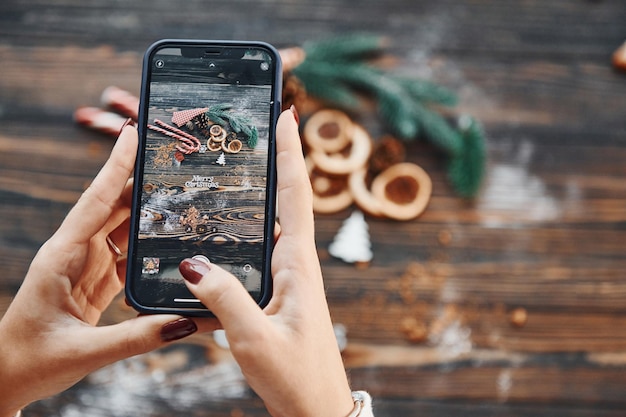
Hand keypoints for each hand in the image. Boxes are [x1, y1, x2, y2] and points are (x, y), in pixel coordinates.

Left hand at [0, 124, 212, 416]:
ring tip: (181, 197)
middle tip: (173, 162)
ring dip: (149, 213)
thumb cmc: (30, 362)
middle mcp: (74, 254)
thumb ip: (139, 337)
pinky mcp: (98, 281)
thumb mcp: (84, 352)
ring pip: (123, 229)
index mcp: (61, 257)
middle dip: (141, 183)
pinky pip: (128, 255)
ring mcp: (87, 266)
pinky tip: (170, 242)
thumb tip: (186, 322)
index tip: (133, 135)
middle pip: (113, 208)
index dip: (116, 168)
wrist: (7, 378)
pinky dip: (149, 246)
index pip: (94, 202)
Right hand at [178, 109, 354, 416]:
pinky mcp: (280, 293)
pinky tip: (233, 227)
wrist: (317, 409)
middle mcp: (298, 264)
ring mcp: (290, 278)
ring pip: (274, 223)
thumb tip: (193, 264)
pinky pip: (263, 250)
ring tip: (243, 164)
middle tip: (258, 127)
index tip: (286, 113)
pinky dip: (250, 228)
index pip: (295, 196)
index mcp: (299, 266)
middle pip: (287, 200)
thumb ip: (224, 299)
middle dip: (276, 160)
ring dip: (264, 191)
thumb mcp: (254, 338)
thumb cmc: (296, 377)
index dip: (290, 152)